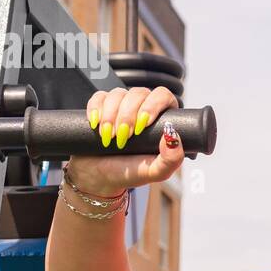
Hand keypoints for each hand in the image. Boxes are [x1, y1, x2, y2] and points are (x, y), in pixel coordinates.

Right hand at [65, 86, 183, 195]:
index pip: (163, 96)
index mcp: (161, 120)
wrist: (99, 177)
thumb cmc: (129, 173)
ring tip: (110, 137)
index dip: (153, 106)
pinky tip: (96, 126)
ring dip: (111, 116)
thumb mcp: (155, 172)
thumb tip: (173, 136)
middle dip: (128, 115)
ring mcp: (121, 105)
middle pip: (139, 93)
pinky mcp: (101, 106)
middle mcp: (142, 108)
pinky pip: (99, 97)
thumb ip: (171, 160)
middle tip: (123, 137)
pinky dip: (96, 110)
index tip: (143, 125)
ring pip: (118, 94)